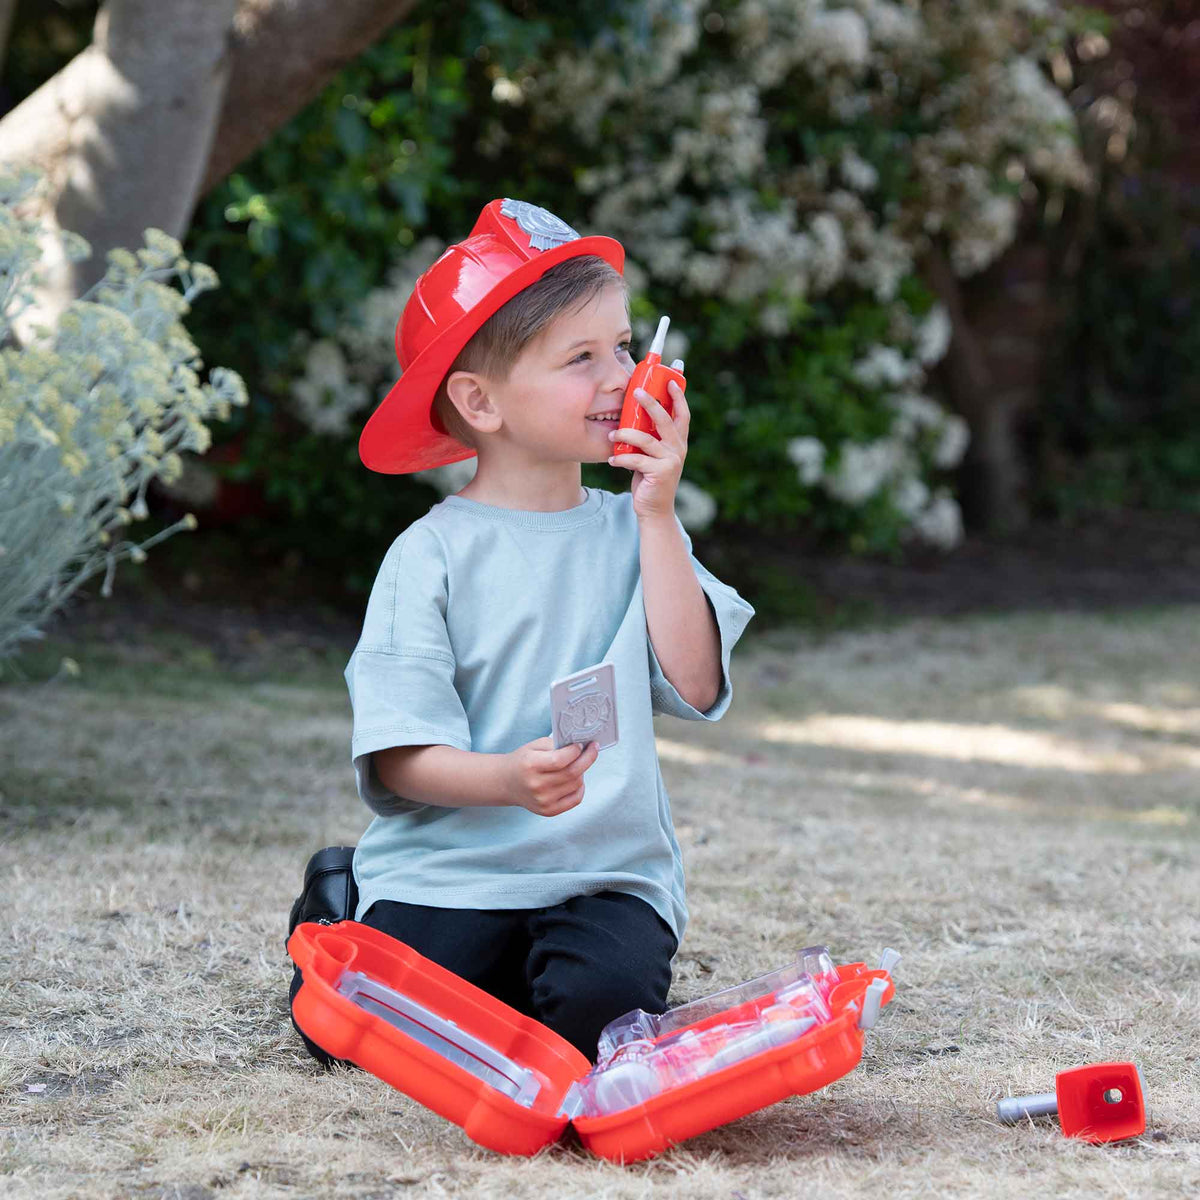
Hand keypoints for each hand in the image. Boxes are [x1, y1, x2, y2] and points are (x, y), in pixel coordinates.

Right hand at [501, 736, 598, 816]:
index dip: (575, 751)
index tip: (581, 744)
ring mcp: (543, 801)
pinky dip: (580, 787)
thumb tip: (581, 746)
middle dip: (587, 758)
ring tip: (578, 763)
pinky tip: (576, 779)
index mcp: (530, 765)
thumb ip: (556, 744)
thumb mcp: (535, 746)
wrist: (506, 783)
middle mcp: (536, 785)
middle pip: (572, 773)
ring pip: (576, 784)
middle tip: (593, 749)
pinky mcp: (548, 811)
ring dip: (582, 772)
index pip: (560, 760)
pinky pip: (576, 799)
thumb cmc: (523, 761)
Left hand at [608, 379, 688, 521]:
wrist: (654, 510)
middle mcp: (678, 448)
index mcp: (678, 441)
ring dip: (625, 434)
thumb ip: (649, 437)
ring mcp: (671, 460)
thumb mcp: (652, 455)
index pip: (682, 414)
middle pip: (665, 419)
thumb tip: (631, 415)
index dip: (678, 395)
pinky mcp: (661, 473)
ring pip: (646, 439)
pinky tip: (612, 461)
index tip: (671, 378)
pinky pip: (636, 460)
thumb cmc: (650, 478)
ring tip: (612, 435)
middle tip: (636, 392)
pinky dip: (621, 459)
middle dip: (651, 402)